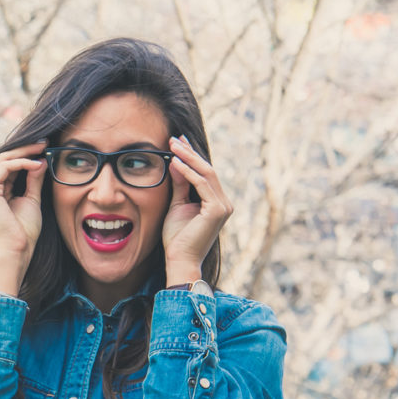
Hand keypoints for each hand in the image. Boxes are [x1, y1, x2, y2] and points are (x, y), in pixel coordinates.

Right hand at [0, 141, 48, 293]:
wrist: (18, 248)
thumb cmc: (25, 230)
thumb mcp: (33, 199)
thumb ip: (34, 180)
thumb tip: (41, 161)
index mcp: (0, 190)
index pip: (11, 164)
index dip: (27, 154)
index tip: (45, 147)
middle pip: (6, 158)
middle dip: (26, 148)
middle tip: (44, 142)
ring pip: (4, 159)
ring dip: (24, 152)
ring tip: (42, 149)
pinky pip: (4, 168)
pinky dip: (21, 163)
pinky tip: (36, 164)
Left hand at [162, 136, 232, 283]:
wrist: (180, 260)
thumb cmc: (177, 238)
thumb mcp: (177, 206)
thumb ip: (180, 186)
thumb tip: (176, 164)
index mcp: (216, 202)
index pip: (205, 174)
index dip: (192, 156)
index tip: (178, 141)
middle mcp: (224, 203)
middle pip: (208, 170)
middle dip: (190, 152)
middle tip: (174, 138)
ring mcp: (223, 206)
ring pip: (206, 174)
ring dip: (188, 158)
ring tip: (172, 145)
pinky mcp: (217, 210)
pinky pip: (202, 185)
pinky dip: (188, 172)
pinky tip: (175, 162)